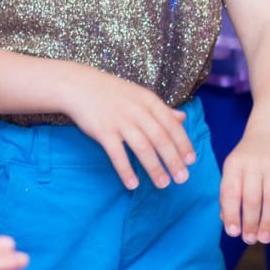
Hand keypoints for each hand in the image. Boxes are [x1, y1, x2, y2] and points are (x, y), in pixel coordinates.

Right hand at [63, 70, 196, 189]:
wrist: (79, 85)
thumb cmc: (112, 92)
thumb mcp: (140, 95)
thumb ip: (161, 109)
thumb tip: (182, 118)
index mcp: (149, 101)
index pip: (171, 125)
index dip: (183, 144)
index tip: (191, 161)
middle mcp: (137, 111)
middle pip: (160, 138)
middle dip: (173, 160)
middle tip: (182, 178)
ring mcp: (119, 121)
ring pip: (142, 148)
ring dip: (154, 168)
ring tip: (163, 184)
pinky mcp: (103, 131)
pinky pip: (117, 154)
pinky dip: (126, 170)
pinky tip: (133, 184)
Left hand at [219, 122, 269, 244]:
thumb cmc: (248, 157)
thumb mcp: (234, 168)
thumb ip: (229, 192)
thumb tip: (225, 221)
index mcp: (234, 164)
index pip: (231, 192)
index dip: (232, 213)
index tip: (233, 233)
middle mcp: (253, 163)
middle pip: (252, 197)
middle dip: (251, 222)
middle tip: (251, 240)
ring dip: (269, 220)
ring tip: (266, 238)